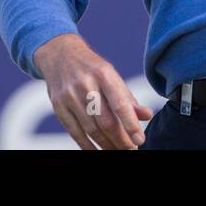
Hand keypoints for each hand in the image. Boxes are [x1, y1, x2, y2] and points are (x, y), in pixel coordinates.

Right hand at [34, 33, 154, 149]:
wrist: (60, 54)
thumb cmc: (92, 68)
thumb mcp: (111, 75)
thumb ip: (128, 98)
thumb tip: (147, 115)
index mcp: (104, 74)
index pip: (119, 104)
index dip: (130, 124)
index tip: (140, 140)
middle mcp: (86, 85)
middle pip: (105, 121)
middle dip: (120, 140)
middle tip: (131, 149)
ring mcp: (69, 96)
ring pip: (91, 129)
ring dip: (106, 145)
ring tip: (117, 151)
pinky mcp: (58, 106)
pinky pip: (74, 132)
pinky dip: (87, 146)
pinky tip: (97, 151)